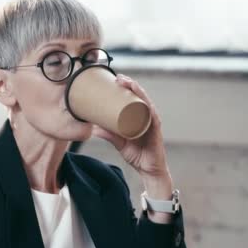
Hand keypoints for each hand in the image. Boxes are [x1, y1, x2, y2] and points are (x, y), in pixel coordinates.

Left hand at [92, 74, 173, 200]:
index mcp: (139, 117)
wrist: (149, 170)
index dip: (126, 86)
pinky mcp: (156, 132)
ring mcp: (153, 123)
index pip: (134, 98)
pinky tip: (144, 102)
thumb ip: (108, 134)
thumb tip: (92, 128)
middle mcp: (147, 117)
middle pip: (140, 96)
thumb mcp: (119, 142)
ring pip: (147, 103)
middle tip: (118, 77)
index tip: (114, 78)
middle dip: (131, 84)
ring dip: (139, 92)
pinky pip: (153, 118)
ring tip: (129, 84)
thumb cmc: (137, 154)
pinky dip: (149, 109)